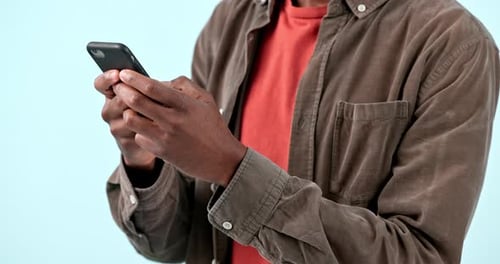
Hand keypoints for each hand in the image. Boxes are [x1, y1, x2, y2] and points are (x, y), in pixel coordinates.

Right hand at [94, 70, 155, 170]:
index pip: (101, 84)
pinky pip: (136, 134)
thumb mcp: (152, 94)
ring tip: (160, 114)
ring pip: (129, 118)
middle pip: (119, 101)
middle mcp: (110, 110)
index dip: (107, 79)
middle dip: (137, 98)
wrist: (154, 139)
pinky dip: (149, 130)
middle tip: (151, 97)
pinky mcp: (124, 143)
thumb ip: (150, 86)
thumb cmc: (153, 109)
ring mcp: (115, 127)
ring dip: (146, 115)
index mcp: (113, 93)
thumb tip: (164, 83)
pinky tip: (159, 128)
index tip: (118, 75)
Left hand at [113, 70, 246, 185]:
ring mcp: (165, 137)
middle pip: (136, 101)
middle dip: (122, 90)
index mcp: (184, 104)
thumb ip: (183, 85)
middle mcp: (172, 120)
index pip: (152, 87)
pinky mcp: (161, 152)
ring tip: (131, 108)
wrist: (221, 159)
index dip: (134, 78)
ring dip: (128, 111)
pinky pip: (139, 137)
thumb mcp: (205, 100)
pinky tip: (147, 128)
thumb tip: (157, 81)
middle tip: (117, 86)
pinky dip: (139, 130)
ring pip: (131, 120)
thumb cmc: (213, 126)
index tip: (123, 73)